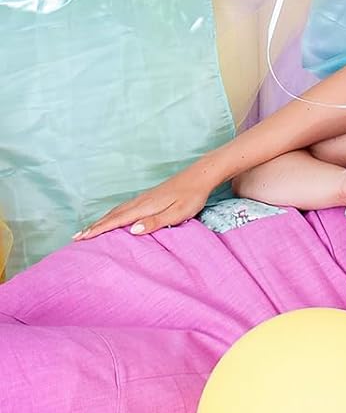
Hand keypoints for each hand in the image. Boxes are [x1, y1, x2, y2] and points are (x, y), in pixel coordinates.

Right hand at [76, 163, 217, 239]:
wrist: (202, 174)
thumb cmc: (193, 196)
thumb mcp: (178, 213)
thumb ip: (155, 222)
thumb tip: (132, 230)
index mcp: (145, 206)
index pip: (116, 220)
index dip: (98, 230)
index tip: (80, 238)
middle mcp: (141, 200)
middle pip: (112, 215)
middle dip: (94, 226)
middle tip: (75, 238)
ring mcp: (145, 197)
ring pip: (118, 210)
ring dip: (101, 220)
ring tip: (88, 229)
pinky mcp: (150, 196)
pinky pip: (125, 207)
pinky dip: (113, 213)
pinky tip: (113, 217)